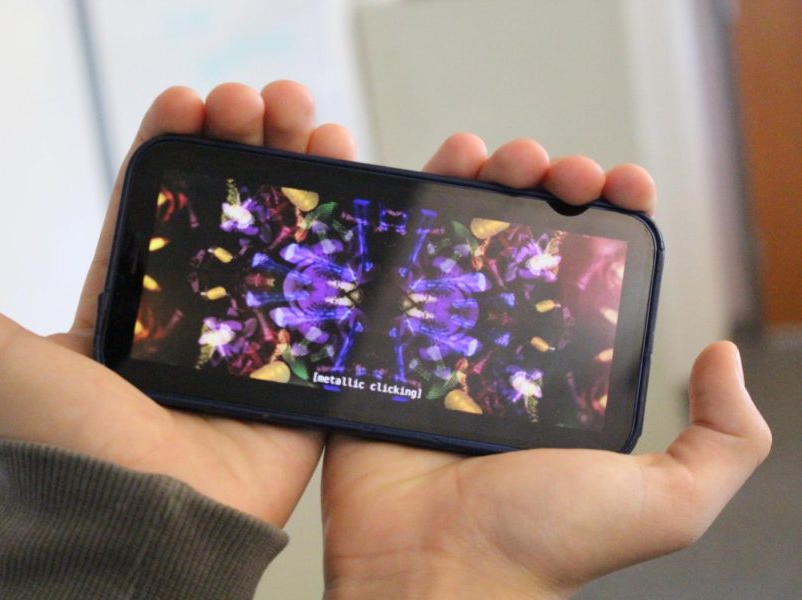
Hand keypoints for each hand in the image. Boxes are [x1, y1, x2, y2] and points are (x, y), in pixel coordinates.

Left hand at [0, 81, 355, 526]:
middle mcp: (196, 308)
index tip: (196, 99)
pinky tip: (359, 190)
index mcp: (131, 295)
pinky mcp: (303, 366)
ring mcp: (255, 334)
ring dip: (305, 171)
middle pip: (233, 201)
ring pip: (287, 234)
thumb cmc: (65, 446)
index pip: (158, 195)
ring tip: (317, 123)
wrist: (144, 525)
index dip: (176, 139)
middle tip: (268, 99)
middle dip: (251, 138)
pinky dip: (349, 240)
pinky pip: (332, 292)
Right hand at [321, 136, 771, 597]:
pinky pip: (397, 263)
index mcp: (568, 373)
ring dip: (484, 182)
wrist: (430, 567)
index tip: (622, 186)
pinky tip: (437, 171)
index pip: (597, 272)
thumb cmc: (541, 543)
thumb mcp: (664, 502)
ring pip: (462, 238)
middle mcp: (505, 349)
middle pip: (527, 242)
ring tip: (498, 156)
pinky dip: (412, 209)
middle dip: (548, 186)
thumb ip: (721, 442)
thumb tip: (720, 358)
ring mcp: (441, 341)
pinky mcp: (383, 343)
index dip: (616, 218)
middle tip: (556, 172)